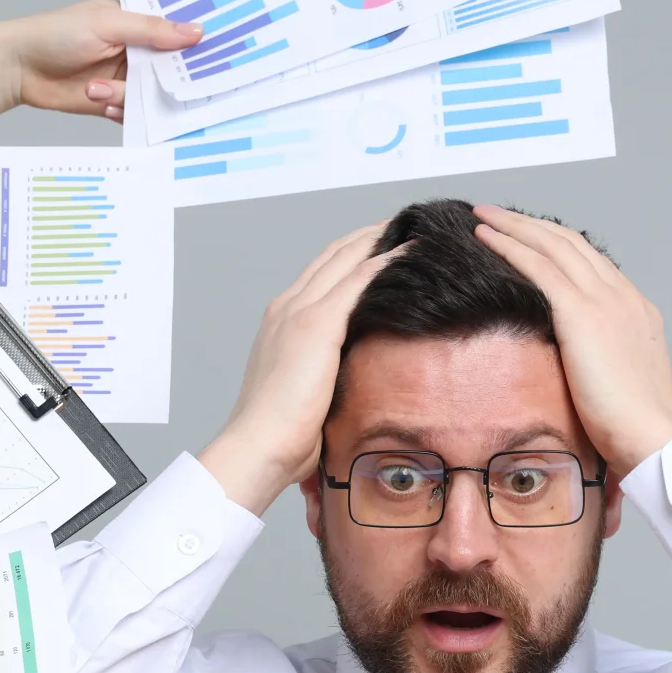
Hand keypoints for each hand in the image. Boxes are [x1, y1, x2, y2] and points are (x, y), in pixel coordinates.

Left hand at [0, 2, 203, 141]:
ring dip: (128, 95)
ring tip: (97, 88)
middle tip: (170, 83)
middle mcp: (136, 49)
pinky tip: (99, 100)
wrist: (17, 68)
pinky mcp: (114, 101)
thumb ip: (152, 30)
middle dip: (171, 77)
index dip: (197, 39)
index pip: (177, 29)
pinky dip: (120, 110)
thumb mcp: (107, 24)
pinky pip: (135, 113)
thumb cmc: (55, 33)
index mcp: (137, 21)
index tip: (218, 48)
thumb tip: (196, 32)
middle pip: (172, 67)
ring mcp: (126, 77)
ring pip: (154, 94)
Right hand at [198, 224, 395, 511]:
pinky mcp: (315, 325)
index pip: (322, 273)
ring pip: (346, 258)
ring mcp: (298, 312)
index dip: (352, 253)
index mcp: (282, 322)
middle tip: (404, 224)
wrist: (257, 447)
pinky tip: (410, 252)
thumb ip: (328, 375)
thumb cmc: (282, 437)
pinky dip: (385, 262)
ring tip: (414, 229)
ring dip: (381, 239)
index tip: (382, 244)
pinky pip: (357, 280)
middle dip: (369, 236)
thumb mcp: (309, 395)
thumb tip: (359, 380)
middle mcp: (287, 307)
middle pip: (334, 255)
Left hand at [471, 206, 671, 470]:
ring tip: (486, 216)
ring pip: (553, 245)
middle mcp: (621, 295)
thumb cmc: (632, 423)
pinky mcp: (581, 313)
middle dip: (531, 224)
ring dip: (515, 225)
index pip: (590, 262)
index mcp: (634, 308)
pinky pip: (539, 266)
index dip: (555, 244)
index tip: (529, 238)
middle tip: (498, 214)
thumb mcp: (619, 378)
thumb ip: (598, 357)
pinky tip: (488, 238)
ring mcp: (604, 300)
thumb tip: (573, 360)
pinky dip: (511, 246)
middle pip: (570, 243)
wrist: (649, 433)